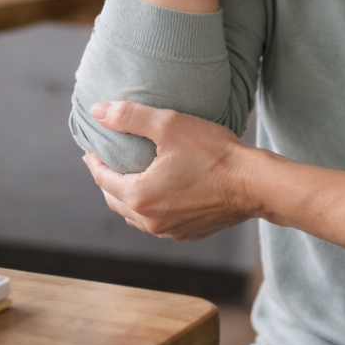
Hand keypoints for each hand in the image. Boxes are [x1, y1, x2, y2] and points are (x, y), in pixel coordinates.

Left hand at [82, 100, 253, 240]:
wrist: (254, 184)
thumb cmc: (213, 153)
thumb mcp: (169, 125)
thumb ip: (130, 117)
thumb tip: (98, 112)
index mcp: (139, 196)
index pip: (102, 179)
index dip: (93, 162)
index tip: (90, 149)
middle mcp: (150, 221)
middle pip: (115, 201)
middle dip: (106, 181)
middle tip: (105, 163)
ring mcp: (171, 231)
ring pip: (136, 216)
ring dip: (127, 197)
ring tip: (129, 178)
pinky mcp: (190, 233)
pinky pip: (159, 222)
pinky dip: (151, 207)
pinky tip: (160, 193)